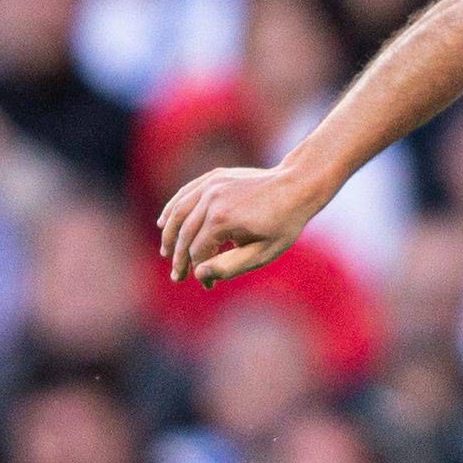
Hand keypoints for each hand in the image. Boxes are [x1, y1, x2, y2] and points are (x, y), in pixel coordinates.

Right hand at [157, 162, 325, 285]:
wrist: (297, 184)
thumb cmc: (284, 223)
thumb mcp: (263, 252)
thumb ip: (230, 266)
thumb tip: (199, 274)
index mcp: (221, 219)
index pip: (198, 251)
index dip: (199, 271)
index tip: (208, 286)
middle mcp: (211, 199)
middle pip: (185, 234)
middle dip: (180, 258)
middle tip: (178, 277)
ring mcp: (211, 185)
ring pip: (179, 212)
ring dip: (169, 234)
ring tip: (167, 254)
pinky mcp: (213, 177)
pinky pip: (186, 194)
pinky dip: (173, 209)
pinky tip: (165, 223)